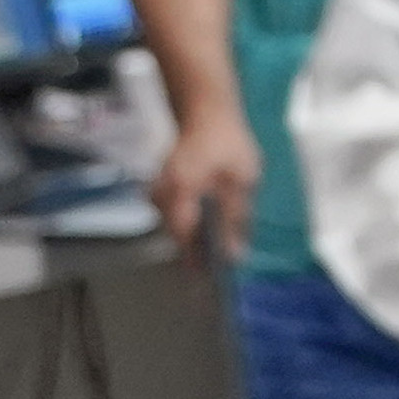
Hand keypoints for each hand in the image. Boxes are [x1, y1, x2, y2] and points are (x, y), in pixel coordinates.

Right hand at [151, 105, 261, 270]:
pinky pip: (175, 216)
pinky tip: (210, 234)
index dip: (194, 264)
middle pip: (177, 236)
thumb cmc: (226, 142)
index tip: (204, 288)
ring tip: (215, 260)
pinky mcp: (162, 188)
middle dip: (197, 256)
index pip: (182, 238)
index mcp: (180, 191)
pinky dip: (191, 226)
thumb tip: (234, 255)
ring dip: (195, 241)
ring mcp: (158, 190)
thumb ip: (236, 219)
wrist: (206, 111)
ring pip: (175, 227)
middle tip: (217, 279)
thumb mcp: (240, 182)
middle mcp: (161, 193)